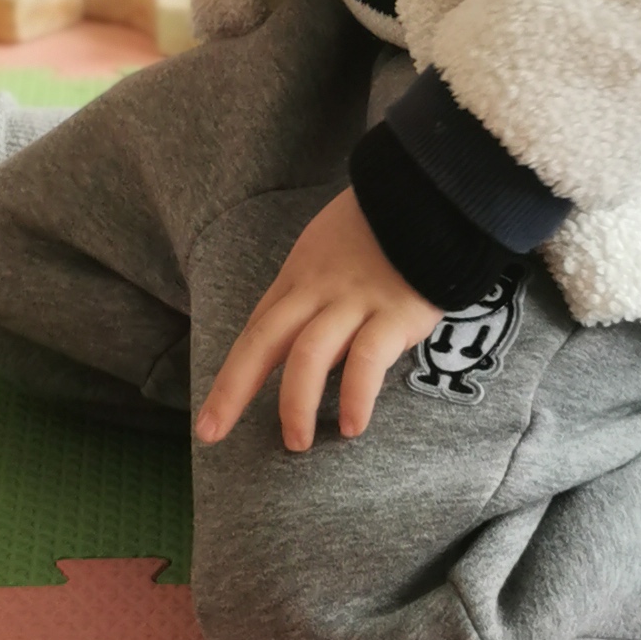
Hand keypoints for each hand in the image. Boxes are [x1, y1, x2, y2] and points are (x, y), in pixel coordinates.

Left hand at [194, 188, 441, 452]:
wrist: (430, 198)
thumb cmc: (379, 231)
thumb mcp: (327, 251)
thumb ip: (312, 297)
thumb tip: (299, 349)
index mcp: (298, 278)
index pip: (256, 332)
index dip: (230, 379)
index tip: (209, 421)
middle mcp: (317, 291)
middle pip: (265, 340)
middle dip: (234, 389)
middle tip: (213, 432)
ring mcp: (355, 302)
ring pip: (309, 354)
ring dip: (296, 402)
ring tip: (297, 441)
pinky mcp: (396, 314)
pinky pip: (368, 359)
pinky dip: (356, 395)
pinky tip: (353, 426)